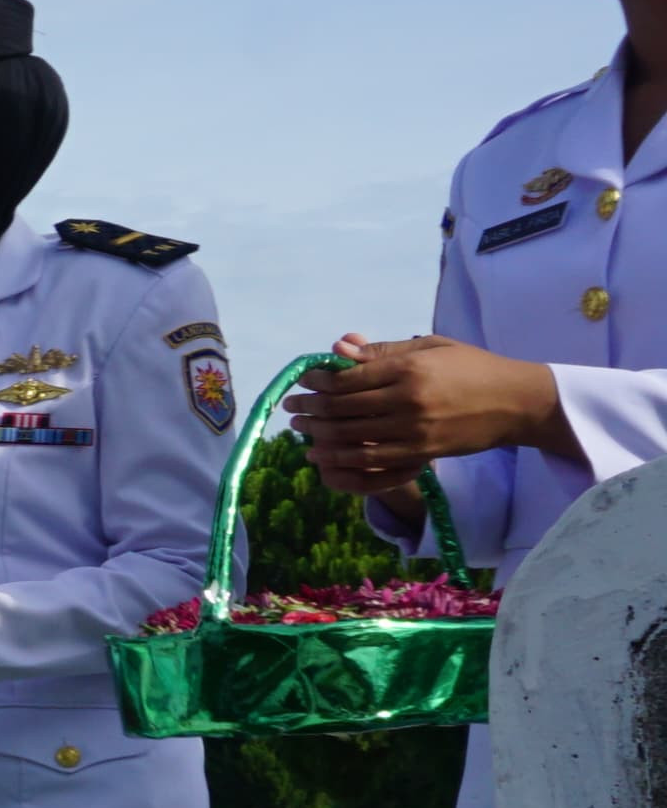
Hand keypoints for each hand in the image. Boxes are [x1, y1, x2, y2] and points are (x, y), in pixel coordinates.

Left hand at [288, 333, 574, 491]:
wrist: (516, 402)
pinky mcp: (421, 453)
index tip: (302, 382)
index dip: (317, 381)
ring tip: (300, 433)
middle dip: (310, 410)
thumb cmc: (471, 367)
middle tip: (291, 409)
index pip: (347, 378)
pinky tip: (323, 454)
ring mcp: (414, 430)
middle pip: (342, 408)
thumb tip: (338, 348)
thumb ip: (383, 351)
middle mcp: (408, 400)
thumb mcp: (430, 348)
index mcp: (408, 368)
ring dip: (319, 436)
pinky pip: (372, 459)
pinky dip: (341, 458)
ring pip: (351, 437)